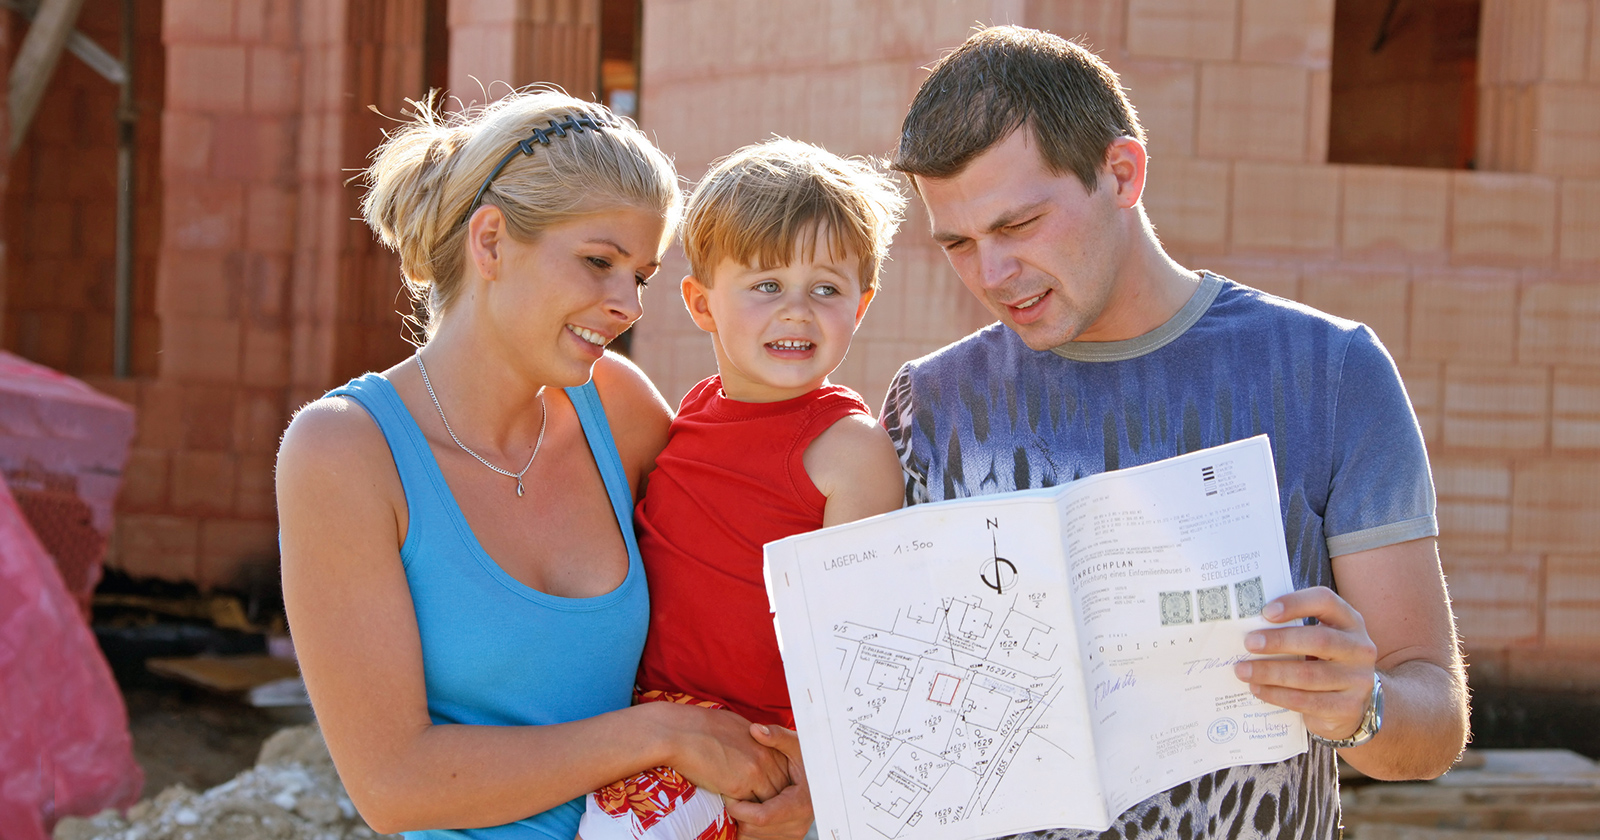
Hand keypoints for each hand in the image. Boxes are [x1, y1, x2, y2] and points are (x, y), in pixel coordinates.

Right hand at [655, 704, 789, 801]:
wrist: (680, 732)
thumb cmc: (700, 727)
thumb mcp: (735, 726)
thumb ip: (751, 740)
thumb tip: (753, 747)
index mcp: (764, 741)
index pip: (782, 769)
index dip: (775, 781)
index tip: (766, 789)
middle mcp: (765, 756)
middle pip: (780, 785)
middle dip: (772, 797)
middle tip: (761, 806)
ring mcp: (755, 771)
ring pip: (769, 799)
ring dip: (760, 807)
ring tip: (750, 813)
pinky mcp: (739, 786)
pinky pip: (751, 806)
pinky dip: (745, 811)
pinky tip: (735, 810)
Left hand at [724, 724, 812, 839]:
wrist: (824, 777)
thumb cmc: (809, 758)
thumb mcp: (796, 744)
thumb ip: (777, 736)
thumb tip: (755, 729)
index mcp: (801, 802)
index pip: (761, 817)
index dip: (740, 808)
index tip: (729, 794)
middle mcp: (799, 823)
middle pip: (755, 830)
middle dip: (739, 814)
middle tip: (732, 795)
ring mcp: (794, 833)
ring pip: (754, 838)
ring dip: (743, 823)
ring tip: (741, 803)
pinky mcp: (789, 838)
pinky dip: (749, 830)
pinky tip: (748, 812)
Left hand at [1232, 586, 1378, 742]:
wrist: (1354, 704)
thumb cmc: (1325, 661)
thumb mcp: (1319, 639)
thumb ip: (1294, 629)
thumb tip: (1249, 627)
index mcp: (1349, 621)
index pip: (1326, 602)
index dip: (1296, 603)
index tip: (1266, 612)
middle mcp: (1359, 648)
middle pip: (1319, 640)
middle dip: (1279, 641)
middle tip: (1249, 643)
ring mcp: (1358, 680)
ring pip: (1308, 675)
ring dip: (1270, 672)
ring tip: (1243, 671)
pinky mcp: (1348, 708)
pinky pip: (1306, 701)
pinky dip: (1277, 694)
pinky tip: (1257, 689)